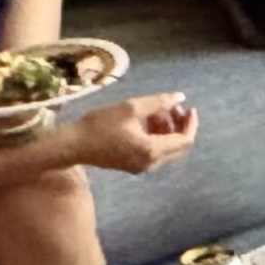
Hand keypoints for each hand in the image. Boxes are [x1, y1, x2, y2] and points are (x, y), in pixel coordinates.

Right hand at [74, 93, 198, 174]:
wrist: (74, 145)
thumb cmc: (100, 125)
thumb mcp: (131, 108)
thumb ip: (159, 102)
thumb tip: (180, 97)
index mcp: (152, 151)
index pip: (185, 140)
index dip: (190, 123)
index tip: (189, 107)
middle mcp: (151, 163)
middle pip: (178, 146)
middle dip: (178, 124)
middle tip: (171, 106)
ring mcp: (142, 166)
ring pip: (166, 148)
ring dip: (166, 128)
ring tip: (155, 110)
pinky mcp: (133, 165)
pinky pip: (154, 151)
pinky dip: (156, 135)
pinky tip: (145, 121)